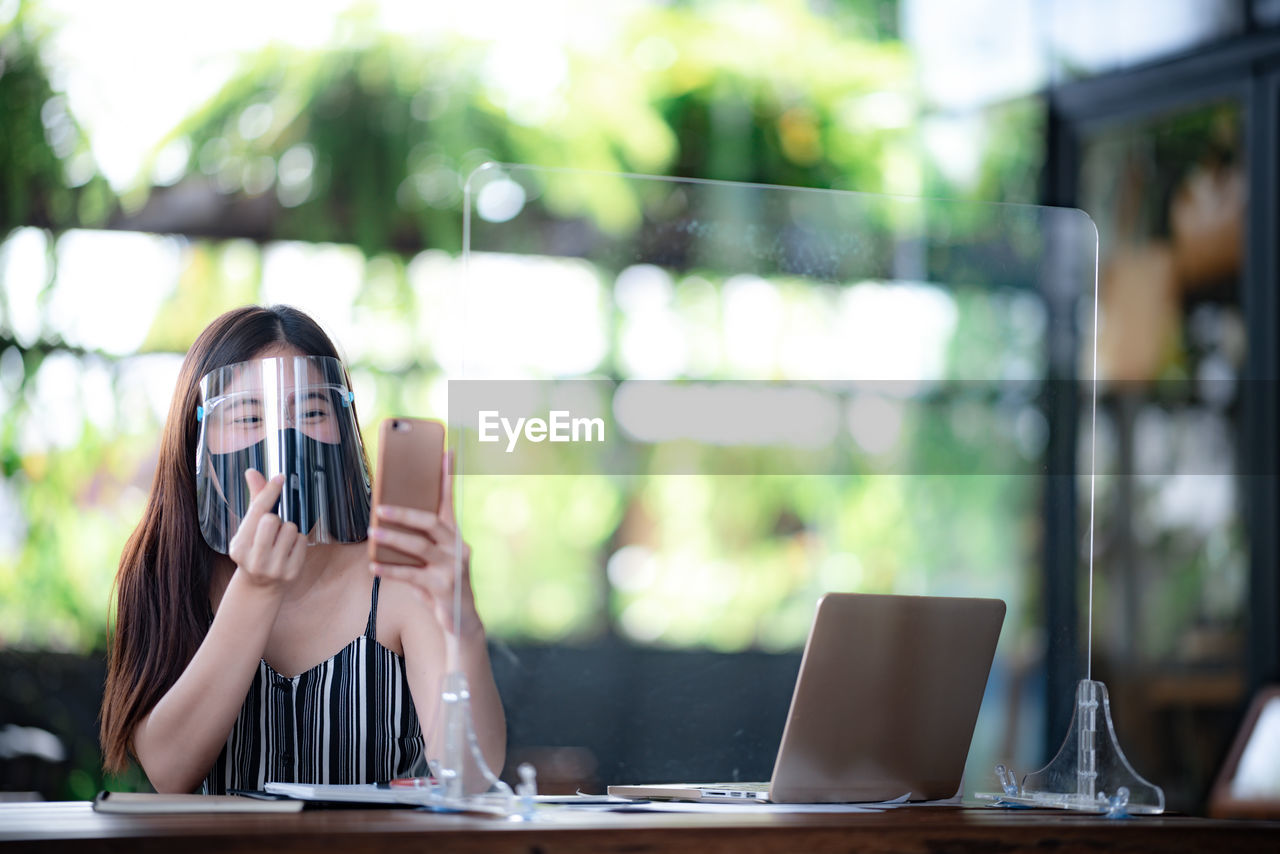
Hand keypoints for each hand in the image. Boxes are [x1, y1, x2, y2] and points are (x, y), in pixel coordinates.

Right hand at [226, 470, 307, 591]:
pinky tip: (288, 551)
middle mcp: (254, 560)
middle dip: (276, 519)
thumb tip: (252, 471)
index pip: (256, 513)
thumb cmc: (255, 549)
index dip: (269, 492)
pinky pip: (302, 540)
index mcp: (239, 547)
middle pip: (273, 520)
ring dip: (288, 530)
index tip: (280, 478)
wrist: (260, 586)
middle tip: (271, 531)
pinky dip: (297, 541)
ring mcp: (274, 568)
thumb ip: (254, 501)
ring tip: (279, 542)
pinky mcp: (292, 572)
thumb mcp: (248, 530)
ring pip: (290, 528)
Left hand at [368, 453, 481, 638]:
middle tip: (380, 507)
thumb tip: (385, 523)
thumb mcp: (434, 560)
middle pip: (431, 523)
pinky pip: (412, 576)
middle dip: (405, 513)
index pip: (449, 501)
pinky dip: (391, 570)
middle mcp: (457, 548)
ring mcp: (452, 568)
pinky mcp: (443, 587)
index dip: (446, 476)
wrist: (461, 621)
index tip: (445, 452)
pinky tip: (373, 566)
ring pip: (420, 547)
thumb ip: (418, 542)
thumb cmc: (442, 584)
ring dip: (393, 539)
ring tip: (373, 532)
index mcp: (454, 536)